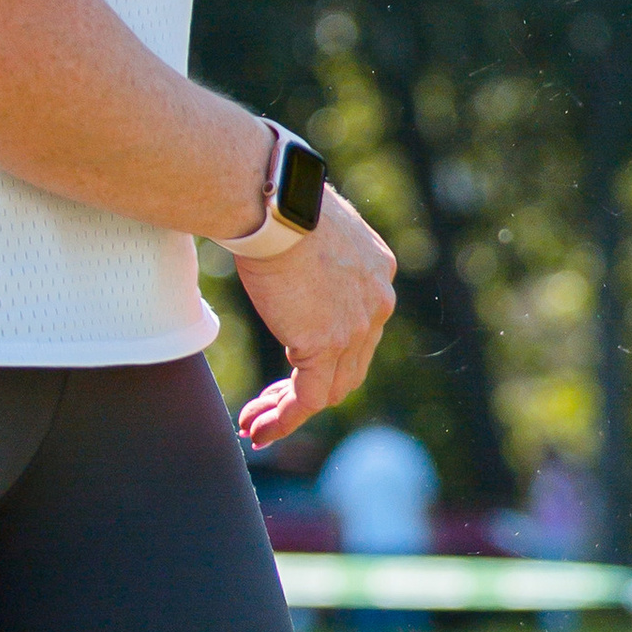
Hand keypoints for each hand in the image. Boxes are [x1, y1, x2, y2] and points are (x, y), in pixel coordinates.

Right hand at [234, 186, 397, 448]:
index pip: (357, 330)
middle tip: (269, 404)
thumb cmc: (277, 201)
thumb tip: (284, 248)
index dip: (325, 355)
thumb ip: (309, 251)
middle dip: (307, 390)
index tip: (288, 366)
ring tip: (254, 423)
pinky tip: (258, 431)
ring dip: (289, 411)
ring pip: (329, 390)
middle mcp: (377, 304)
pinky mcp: (325, 344)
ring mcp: (355, 328)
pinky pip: (308, 400)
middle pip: (349, 366)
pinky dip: (284, 421)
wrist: (274, 202)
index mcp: (377, 274)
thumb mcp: (307, 226)